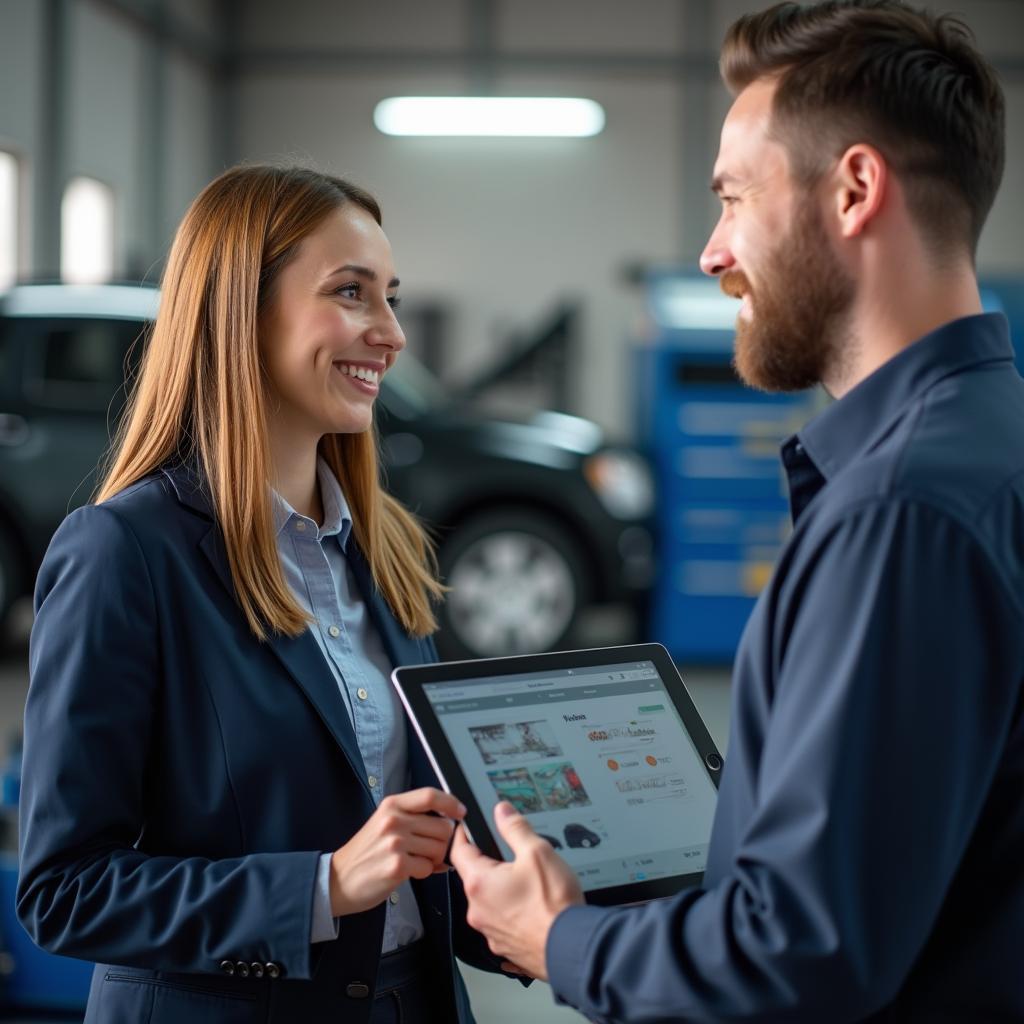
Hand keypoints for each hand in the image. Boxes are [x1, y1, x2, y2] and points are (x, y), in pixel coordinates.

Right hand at [329, 787, 464, 916]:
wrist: (339, 879)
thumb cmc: (366, 852)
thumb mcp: (385, 822)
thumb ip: (413, 817)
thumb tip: (450, 822)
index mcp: (392, 805)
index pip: (430, 796)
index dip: (451, 803)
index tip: (461, 812)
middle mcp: (394, 820)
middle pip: (442, 826)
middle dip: (443, 842)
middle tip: (429, 850)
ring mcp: (395, 843)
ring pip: (439, 848)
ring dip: (433, 859)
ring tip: (415, 860)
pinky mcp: (397, 866)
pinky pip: (428, 867)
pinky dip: (424, 872)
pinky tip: (409, 872)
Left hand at [450, 801, 583, 979]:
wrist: (572, 948)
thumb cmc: (554, 906)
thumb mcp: (537, 852)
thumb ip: (516, 828)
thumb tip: (502, 811)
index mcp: (479, 883)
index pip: (459, 851)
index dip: (463, 835)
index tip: (467, 827)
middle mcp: (478, 911)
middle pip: (475, 877)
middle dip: (490, 863)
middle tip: (512, 855)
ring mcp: (491, 932)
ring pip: (490, 901)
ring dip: (502, 890)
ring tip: (530, 884)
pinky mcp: (506, 947)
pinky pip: (503, 922)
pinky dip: (513, 912)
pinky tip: (533, 907)